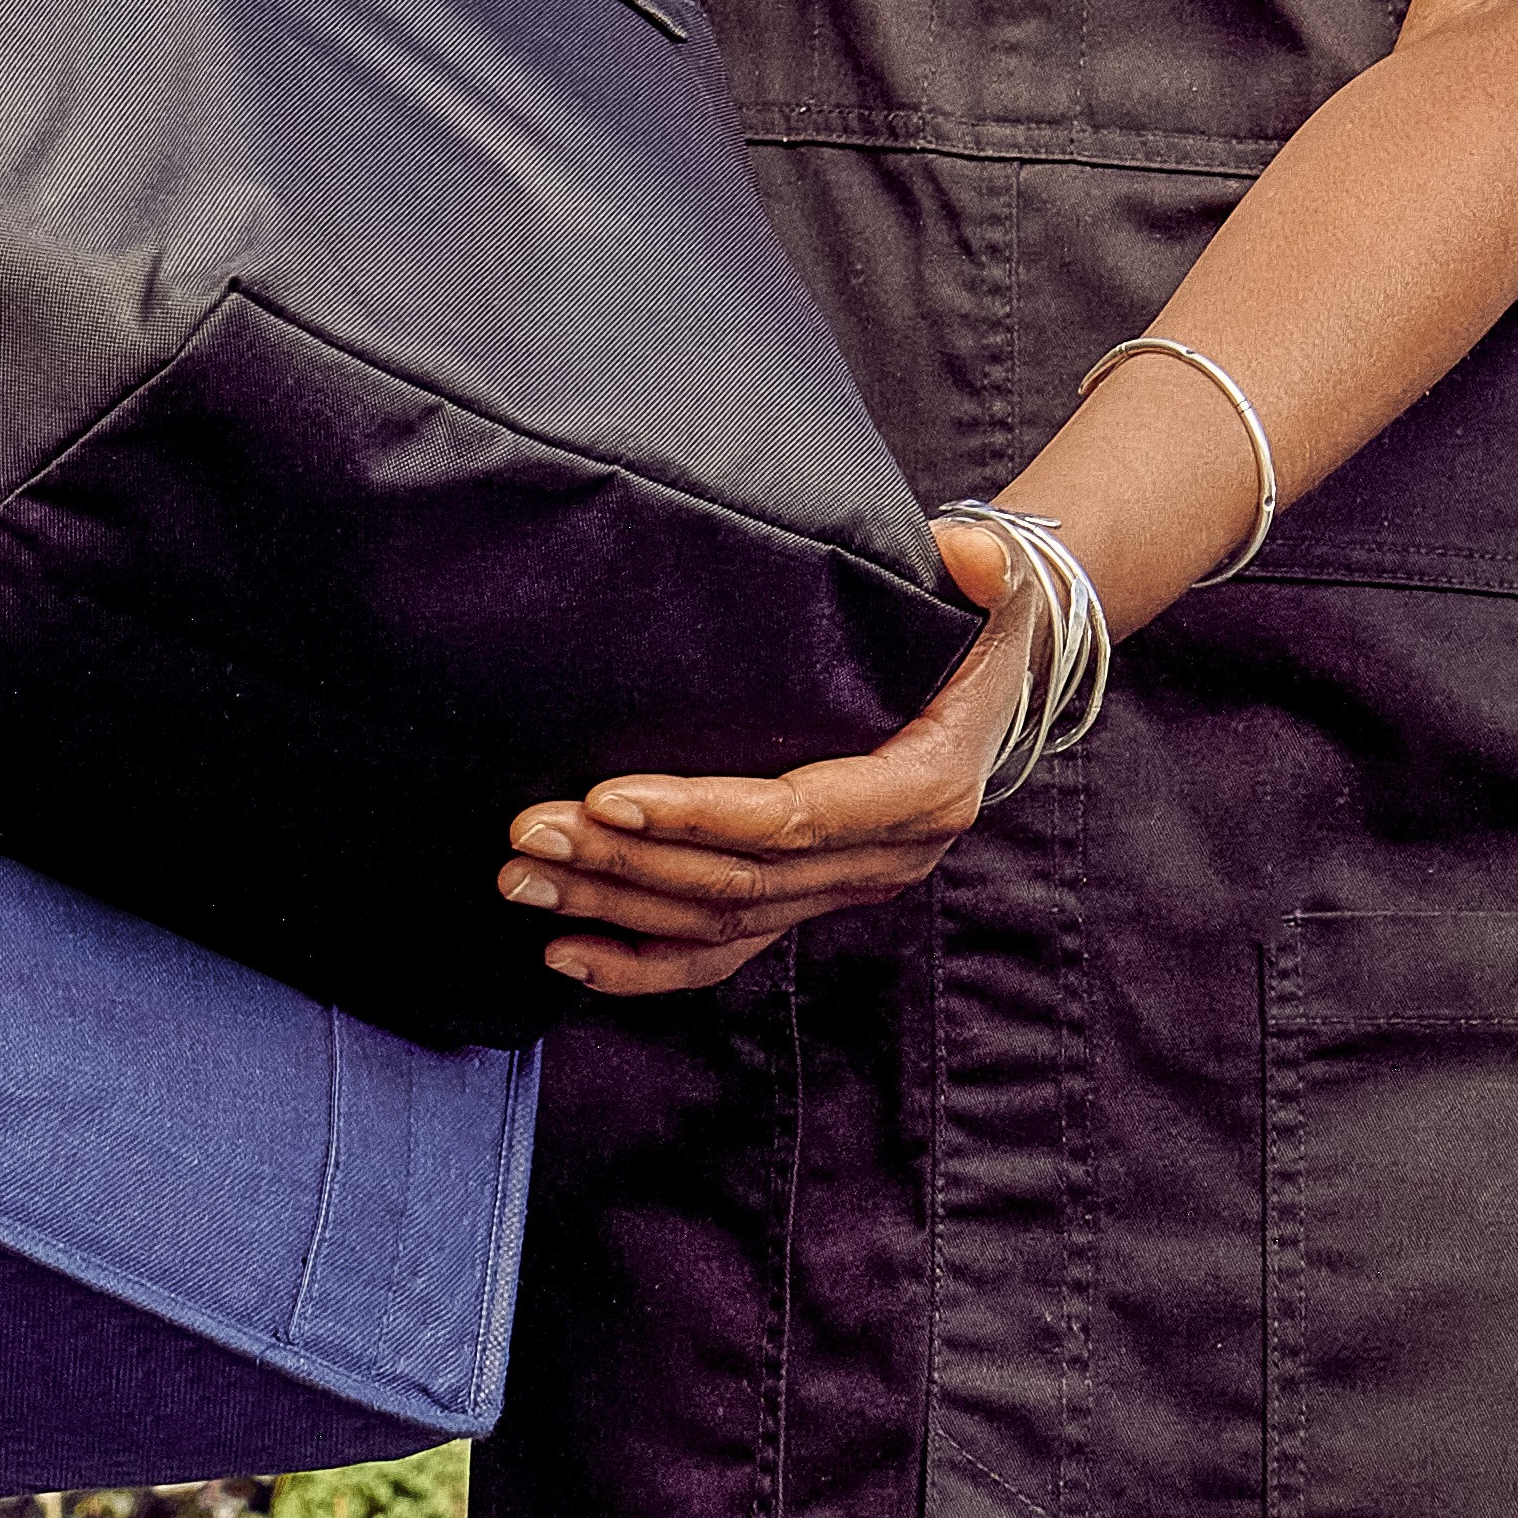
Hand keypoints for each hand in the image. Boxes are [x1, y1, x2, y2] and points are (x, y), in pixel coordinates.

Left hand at [492, 515, 1029, 997]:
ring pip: (721, 919)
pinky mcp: (811, 895)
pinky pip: (727, 948)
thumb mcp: (994, 585)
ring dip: (615, 906)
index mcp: (925, 787)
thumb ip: (979, 568)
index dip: (700, 813)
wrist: (997, 671)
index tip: (606, 797)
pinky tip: (568, 954)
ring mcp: (847, 885)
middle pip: (741, 877)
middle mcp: (887, 855)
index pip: (797, 817)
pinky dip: (646, 959)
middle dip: (627, 863)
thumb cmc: (977, 617)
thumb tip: (972, 557)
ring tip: (521, 881)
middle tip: (529, 833)